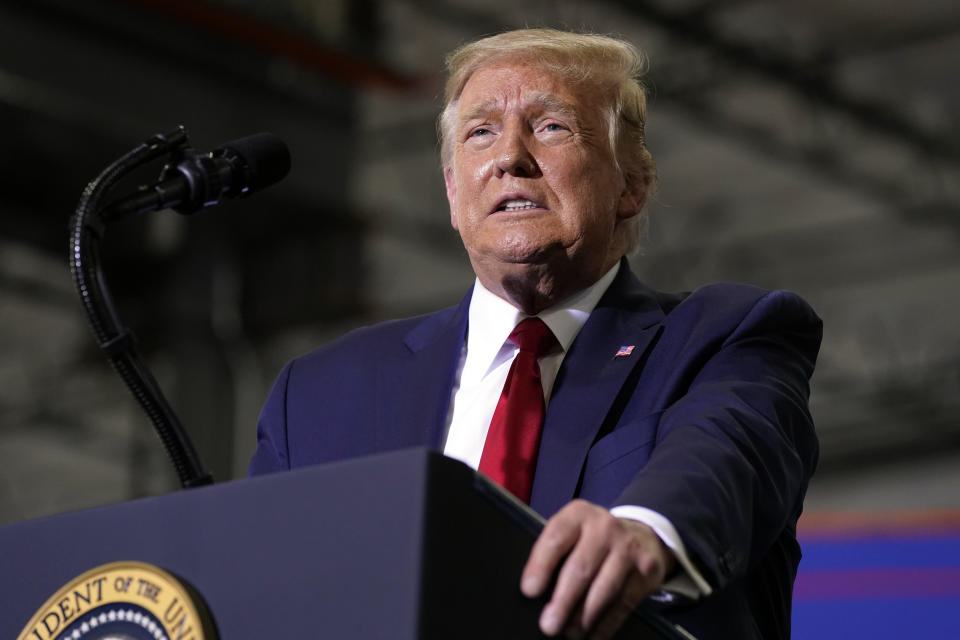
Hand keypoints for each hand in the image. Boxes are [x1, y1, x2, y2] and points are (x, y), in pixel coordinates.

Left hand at [521, 499, 675, 638]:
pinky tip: (592, 634)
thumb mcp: (574, 532)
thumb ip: (556, 553)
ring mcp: (628, 547)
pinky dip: (606, 624)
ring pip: (604, 589)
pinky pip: (623, 603)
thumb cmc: (594, 539)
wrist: (642, 535)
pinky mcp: (647, 569)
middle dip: (563, 600)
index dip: (541, 566)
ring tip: (570, 632)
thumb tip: (535, 591)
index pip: (556, 539)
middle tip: (548, 624)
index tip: (530, 591)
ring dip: (584, 617)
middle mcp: (605, 527)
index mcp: (578, 515)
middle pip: (581, 568)